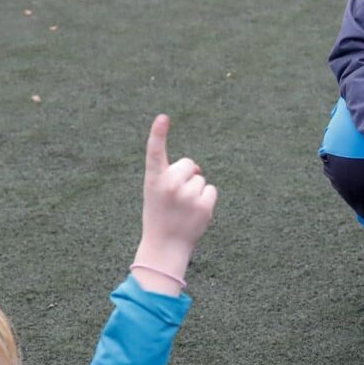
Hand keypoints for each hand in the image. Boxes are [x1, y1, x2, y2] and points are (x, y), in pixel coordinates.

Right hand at [132, 114, 217, 291]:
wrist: (164, 247)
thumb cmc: (159, 215)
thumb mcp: (156, 192)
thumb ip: (171, 175)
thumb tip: (198, 170)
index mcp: (153, 179)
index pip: (154, 152)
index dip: (158, 133)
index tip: (163, 117)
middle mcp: (169, 185)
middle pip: (189, 164)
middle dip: (187, 175)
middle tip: (175, 197)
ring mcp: (187, 196)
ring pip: (201, 179)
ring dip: (196, 191)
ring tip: (183, 209)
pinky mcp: (203, 206)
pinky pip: (211, 190)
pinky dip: (206, 199)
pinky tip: (194, 212)